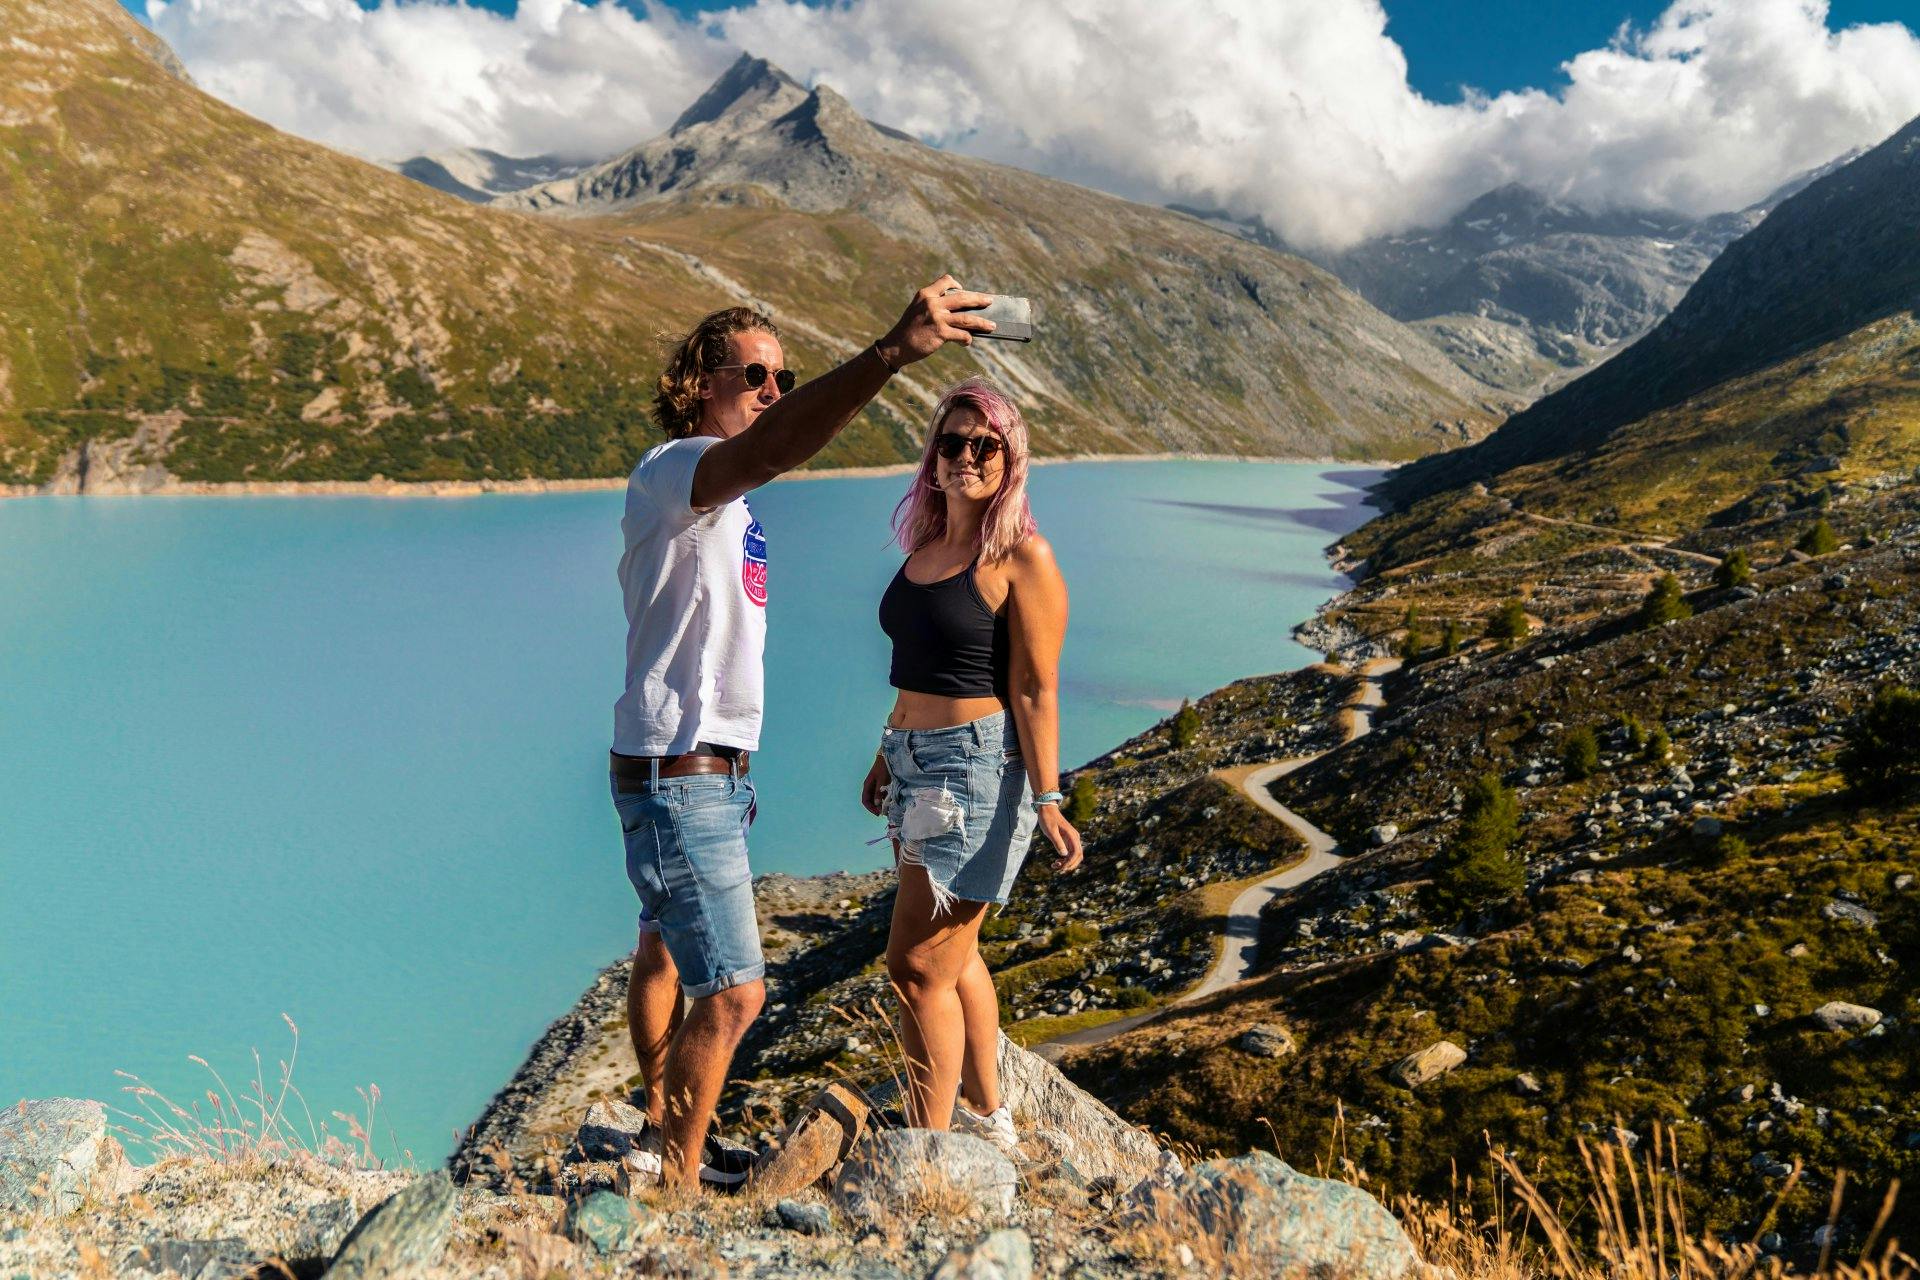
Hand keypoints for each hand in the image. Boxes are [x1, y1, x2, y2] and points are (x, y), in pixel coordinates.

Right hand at [861, 752, 890, 815]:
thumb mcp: (881, 780)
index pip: (865, 801)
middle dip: (876, 808)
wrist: (887, 756)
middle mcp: (870, 787)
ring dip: (880, 804)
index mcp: (867, 786)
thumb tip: (876, 804)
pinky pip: (880, 794)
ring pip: (875, 798)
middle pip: (870, 801)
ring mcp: (875, 786)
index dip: (870, 808)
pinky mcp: (881, 784)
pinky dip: (883, 799)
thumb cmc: (883, 767)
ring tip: (887, 809)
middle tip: (884, 813)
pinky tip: (889, 801)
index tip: (878, 813)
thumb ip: (878, 791)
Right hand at [876, 275, 995, 367]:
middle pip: (962, 298)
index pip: (946, 281)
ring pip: (967, 318)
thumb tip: (959, 310)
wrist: (896, 346)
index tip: (963, 290)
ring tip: (992, 325)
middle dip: (978, 299)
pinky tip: (968, 341)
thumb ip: (935, 305)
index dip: (957, 285)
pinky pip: (961, 334)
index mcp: (925, 294)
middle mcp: (932, 302)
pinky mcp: (940, 333)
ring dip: (981, 322)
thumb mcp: (918, 310)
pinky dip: (967, 339)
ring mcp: (937, 317)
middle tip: (989, 301)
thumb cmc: (909, 329)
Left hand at [1036, 806, 1082, 872]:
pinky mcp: (1068, 840)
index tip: (1061, 868)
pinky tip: (1057, 861)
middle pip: (1078, 856)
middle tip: (1058, 869)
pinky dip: (1065, 859)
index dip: (1070, 863)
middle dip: (1069, 865)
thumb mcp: (1051, 831)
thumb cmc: (1047, 819)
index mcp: (1072, 836)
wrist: (1047, 808)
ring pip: (1074, 856)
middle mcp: (1075, 838)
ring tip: (1055, 866)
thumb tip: (1064, 855)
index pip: (1076, 853)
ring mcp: (1072, 839)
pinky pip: (1070, 853)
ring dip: (1067, 863)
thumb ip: (1058, 843)